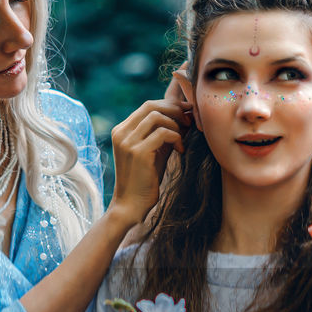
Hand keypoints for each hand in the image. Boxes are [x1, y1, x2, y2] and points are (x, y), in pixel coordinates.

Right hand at [107, 98, 189, 227]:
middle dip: (175, 110)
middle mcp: (121, 132)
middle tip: (191, 122)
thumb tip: (187, 116)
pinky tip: (180, 151)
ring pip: (157, 116)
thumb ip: (166, 133)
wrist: (131, 205)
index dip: (170, 106)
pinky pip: (163, 133)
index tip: (188, 113)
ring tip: (182, 141)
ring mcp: (127, 141)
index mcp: (122, 130)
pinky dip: (176, 138)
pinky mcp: (137, 152)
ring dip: (176, 126)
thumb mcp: (156, 151)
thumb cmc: (145, 180)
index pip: (148, 106)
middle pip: (151, 106)